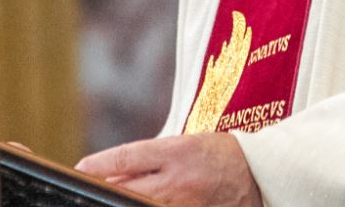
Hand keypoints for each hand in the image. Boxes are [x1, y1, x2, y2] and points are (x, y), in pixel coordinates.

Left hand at [75, 133, 260, 206]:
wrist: (262, 175)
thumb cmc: (222, 155)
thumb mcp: (187, 144)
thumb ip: (153, 158)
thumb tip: (115, 172)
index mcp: (178, 150)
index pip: (128, 156)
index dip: (100, 163)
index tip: (81, 168)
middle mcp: (179, 178)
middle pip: (128, 188)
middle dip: (106, 190)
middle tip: (92, 191)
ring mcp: (186, 203)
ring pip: (141, 205)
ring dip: (126, 201)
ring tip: (116, 199)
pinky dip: (146, 206)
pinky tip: (139, 203)